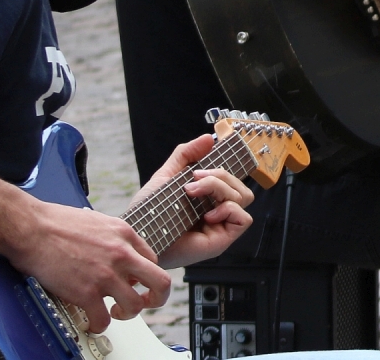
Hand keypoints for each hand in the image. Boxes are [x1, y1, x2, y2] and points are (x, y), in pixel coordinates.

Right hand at [7, 199, 172, 334]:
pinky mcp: (86, 292)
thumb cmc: (57, 223)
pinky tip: (92, 322)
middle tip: (145, 302)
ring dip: (127, 314)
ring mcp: (105, 274)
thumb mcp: (99, 221)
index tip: (134, 282)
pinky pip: (102, 319)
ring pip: (135, 305)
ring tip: (115, 313)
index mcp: (125, 235)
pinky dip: (99, 326)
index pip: (152, 260)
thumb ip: (114, 239)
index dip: (144, 275)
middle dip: (157, 297)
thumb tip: (116, 256)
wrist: (32, 228)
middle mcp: (121, 254)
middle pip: (160, 282)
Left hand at [143, 135, 254, 267]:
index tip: (204, 164)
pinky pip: (243, 219)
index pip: (232, 180)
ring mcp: (220, 227)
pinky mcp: (220, 241)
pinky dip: (228, 209)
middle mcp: (217, 213)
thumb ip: (185, 155)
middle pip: (240, 186)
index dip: (224, 170)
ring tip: (193, 193)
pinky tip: (206, 214)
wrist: (136, 237)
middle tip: (194, 180)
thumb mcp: (166, 177)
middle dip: (219, 176)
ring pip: (243, 197)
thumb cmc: (148, 213)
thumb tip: (209, 138)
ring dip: (220, 189)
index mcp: (208, 199)